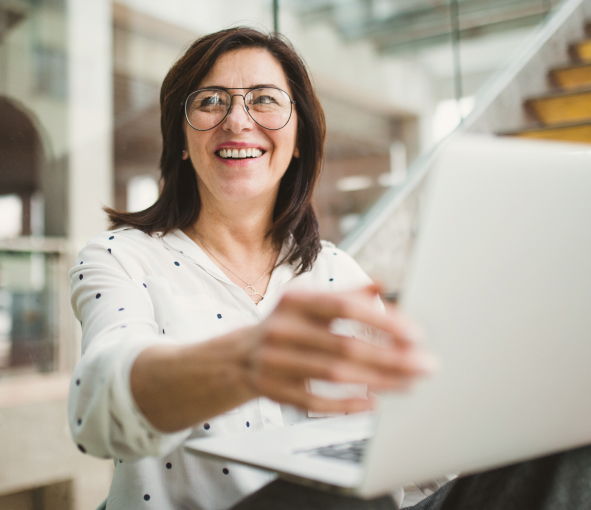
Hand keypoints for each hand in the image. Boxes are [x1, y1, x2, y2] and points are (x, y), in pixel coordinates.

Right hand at [239, 283, 435, 414]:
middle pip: (345, 345)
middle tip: (425, 364)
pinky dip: (346, 404)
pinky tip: (373, 402)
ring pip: (335, 374)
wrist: (237, 357)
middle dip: (392, 357)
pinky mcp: (274, 390)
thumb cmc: (285, 326)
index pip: (343, 307)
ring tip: (410, 382)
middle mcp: (283, 329)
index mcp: (295, 301)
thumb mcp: (308, 303)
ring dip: (378, 380)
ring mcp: (275, 361)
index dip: (381, 320)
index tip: (415, 333)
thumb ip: (345, 294)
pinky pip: (316, 401)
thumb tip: (382, 284)